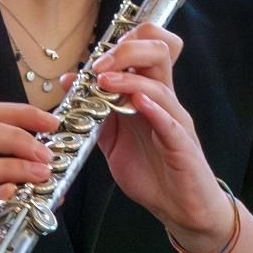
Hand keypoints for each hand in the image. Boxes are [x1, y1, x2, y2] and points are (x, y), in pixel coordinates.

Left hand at [90, 24, 233, 252]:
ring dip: (129, 80)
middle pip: (158, 53)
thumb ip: (95, 110)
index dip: (123, 43)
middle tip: (99, 66)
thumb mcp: (113, 138)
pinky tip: (138, 104)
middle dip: (126, 50)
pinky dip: (154, 109)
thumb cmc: (152, 172)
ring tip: (104, 82)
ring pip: (159, 85)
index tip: (94, 59)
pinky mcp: (182, 146)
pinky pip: (170, 122)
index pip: (147, 48)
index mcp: (150, 94)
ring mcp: (176, 121)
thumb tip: (70, 82)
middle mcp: (165, 101)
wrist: (181, 209)